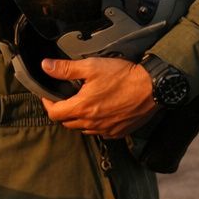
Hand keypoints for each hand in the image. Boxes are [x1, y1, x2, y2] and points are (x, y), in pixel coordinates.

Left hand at [39, 58, 158, 139]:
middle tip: (66, 98)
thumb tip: (45, 66)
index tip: (49, 96)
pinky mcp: (118, 132)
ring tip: (83, 104)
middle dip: (63, 111)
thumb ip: (66, 68)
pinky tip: (100, 112)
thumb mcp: (91, 67)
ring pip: (83, 129)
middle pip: (67, 122)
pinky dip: (95, 125)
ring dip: (79, 119)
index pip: (54, 113)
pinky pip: (100, 132)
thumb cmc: (123, 76)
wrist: (153, 87)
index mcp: (82, 107)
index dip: (47, 104)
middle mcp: (92, 123)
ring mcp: (106, 130)